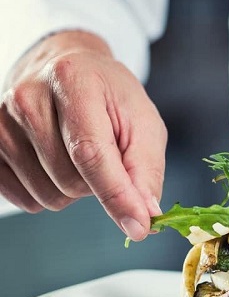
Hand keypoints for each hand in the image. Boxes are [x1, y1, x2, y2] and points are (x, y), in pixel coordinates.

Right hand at [0, 31, 166, 240]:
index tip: (138, 227)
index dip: (117, 196)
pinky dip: (50, 193)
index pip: (91, 153)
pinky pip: (24, 200)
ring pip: (48, 196)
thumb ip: (146, 170)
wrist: (68, 70)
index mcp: (74, 82)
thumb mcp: (143, 124)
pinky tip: (57, 164)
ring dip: (74, 190)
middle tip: (105, 156)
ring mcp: (2, 123)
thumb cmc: (110, 97)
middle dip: (99, 184)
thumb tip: (146, 216)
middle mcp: (28, 99)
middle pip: (70, 181)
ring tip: (78, 155)